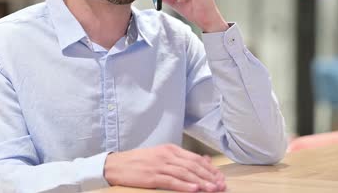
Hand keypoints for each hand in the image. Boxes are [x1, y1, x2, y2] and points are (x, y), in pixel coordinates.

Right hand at [104, 144, 225, 191]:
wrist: (116, 165)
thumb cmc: (139, 162)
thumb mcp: (161, 155)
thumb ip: (181, 158)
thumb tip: (204, 160)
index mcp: (170, 149)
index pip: (195, 158)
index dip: (209, 169)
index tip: (220, 177)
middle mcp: (167, 155)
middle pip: (193, 166)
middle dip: (209, 176)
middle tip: (221, 185)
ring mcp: (159, 165)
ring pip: (185, 174)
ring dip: (201, 182)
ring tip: (213, 189)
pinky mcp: (152, 176)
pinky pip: (171, 181)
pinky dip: (184, 186)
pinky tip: (195, 190)